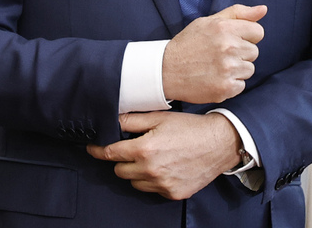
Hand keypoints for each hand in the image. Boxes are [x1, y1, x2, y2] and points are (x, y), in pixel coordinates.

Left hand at [86, 112, 240, 200]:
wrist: (219, 144)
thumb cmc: (189, 127)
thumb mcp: (158, 117)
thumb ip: (130, 121)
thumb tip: (110, 121)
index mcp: (144, 150)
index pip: (110, 154)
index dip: (98, 150)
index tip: (92, 148)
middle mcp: (151, 170)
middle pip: (119, 170)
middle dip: (120, 160)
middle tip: (131, 149)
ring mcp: (163, 185)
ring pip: (134, 182)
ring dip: (135, 172)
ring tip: (149, 157)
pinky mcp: (174, 194)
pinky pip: (151, 190)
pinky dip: (151, 180)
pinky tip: (162, 167)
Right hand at [163, 4, 266, 103]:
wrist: (165, 70)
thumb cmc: (188, 44)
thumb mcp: (208, 22)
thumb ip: (237, 13)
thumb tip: (264, 9)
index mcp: (224, 28)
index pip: (258, 31)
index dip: (246, 36)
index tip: (230, 40)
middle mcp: (228, 47)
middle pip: (254, 52)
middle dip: (240, 53)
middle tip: (218, 55)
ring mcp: (228, 68)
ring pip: (249, 69)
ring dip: (236, 69)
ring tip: (215, 67)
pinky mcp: (226, 87)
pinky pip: (241, 85)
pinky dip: (230, 84)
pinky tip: (214, 78)